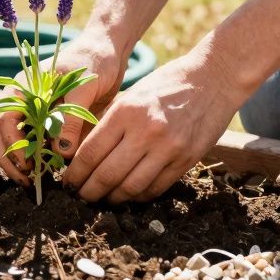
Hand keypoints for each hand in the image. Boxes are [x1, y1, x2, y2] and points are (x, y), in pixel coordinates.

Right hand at [0, 28, 128, 185]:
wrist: (108, 53)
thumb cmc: (93, 61)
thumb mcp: (82, 88)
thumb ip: (70, 118)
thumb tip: (61, 152)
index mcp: (23, 87)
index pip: (4, 118)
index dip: (12, 143)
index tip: (28, 163)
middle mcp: (22, 101)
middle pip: (1, 133)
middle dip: (10, 159)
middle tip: (27, 180)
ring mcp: (32, 112)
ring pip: (12, 140)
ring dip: (18, 162)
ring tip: (33, 181)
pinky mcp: (46, 122)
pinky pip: (32, 143)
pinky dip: (34, 159)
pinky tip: (45, 171)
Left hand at [62, 45, 247, 202]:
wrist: (212, 80)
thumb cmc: (165, 85)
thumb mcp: (130, 95)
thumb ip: (107, 123)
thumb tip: (80, 152)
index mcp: (126, 111)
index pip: (91, 152)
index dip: (75, 173)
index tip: (67, 181)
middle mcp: (146, 131)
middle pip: (107, 174)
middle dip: (89, 191)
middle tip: (80, 196)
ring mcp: (169, 148)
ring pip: (131, 187)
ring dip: (113, 198)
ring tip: (103, 198)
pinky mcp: (186, 160)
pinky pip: (156, 187)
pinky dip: (138, 196)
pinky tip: (129, 194)